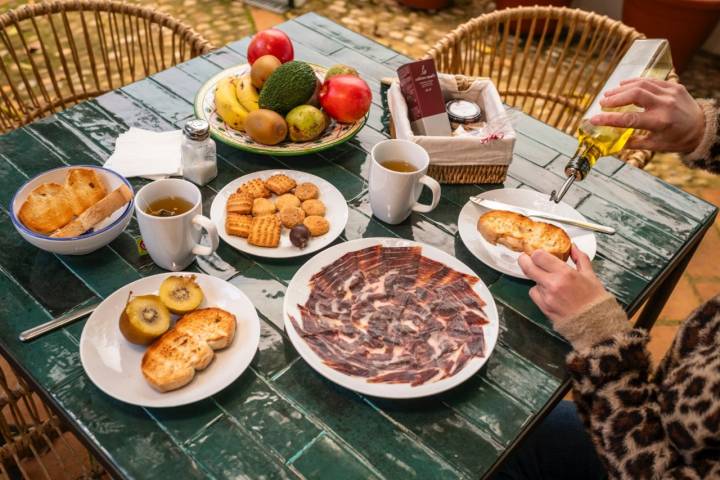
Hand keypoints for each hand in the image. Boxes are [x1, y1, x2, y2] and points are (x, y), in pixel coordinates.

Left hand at [518, 245, 608, 325]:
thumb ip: (580, 258)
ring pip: (532, 281)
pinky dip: (539, 291)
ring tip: (550, 281)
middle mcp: (553, 284)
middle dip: (524, 260)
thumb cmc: (594, 300)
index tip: (537, 253)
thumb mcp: (590, 275)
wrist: (595, 323)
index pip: (539, 256)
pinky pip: (534, 294)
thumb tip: (573, 247)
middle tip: (525, 258)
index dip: (536, 253)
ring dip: (537, 278)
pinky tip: (550, 292)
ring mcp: (547, 297)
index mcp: (565, 274)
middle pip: (527, 267)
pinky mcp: (544, 307)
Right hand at [589, 78, 704, 152]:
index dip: (609, 119)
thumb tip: (613, 144)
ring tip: (608, 94)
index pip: (629, 119)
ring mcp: (670, 93)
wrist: (702, 127)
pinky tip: (623, 85)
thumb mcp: (656, 146)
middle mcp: (665, 105)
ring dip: (621, 89)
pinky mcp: (673, 85)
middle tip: (602, 103)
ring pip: (641, 85)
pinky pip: (650, 80)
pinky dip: (635, 82)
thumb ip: (634, 143)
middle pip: (635, 95)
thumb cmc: (677, 139)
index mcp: (660, 122)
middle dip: (615, 98)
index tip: (593, 119)